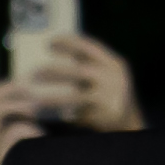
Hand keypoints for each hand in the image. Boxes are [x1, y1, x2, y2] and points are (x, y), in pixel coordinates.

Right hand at [0, 79, 49, 164]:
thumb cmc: (22, 163)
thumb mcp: (13, 138)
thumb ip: (14, 119)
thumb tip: (26, 93)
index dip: (3, 87)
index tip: (23, 84)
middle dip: (10, 90)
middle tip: (32, 92)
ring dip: (18, 106)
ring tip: (35, 113)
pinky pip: (12, 131)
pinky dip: (29, 129)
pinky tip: (39, 135)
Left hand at [21, 32, 141, 133]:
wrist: (131, 122)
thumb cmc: (110, 94)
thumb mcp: (107, 75)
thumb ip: (89, 65)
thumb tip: (56, 55)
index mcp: (113, 63)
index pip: (88, 47)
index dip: (68, 42)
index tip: (49, 41)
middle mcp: (112, 78)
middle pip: (77, 72)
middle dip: (53, 72)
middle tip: (33, 73)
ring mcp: (108, 98)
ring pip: (74, 97)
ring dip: (51, 97)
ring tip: (33, 97)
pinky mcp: (104, 116)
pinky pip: (78, 114)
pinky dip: (64, 115)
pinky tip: (49, 115)